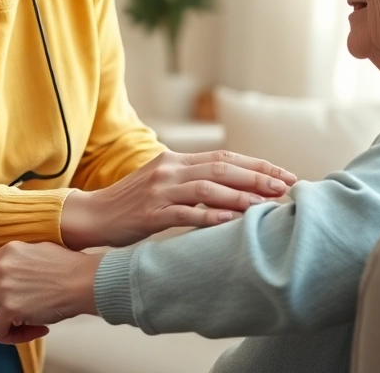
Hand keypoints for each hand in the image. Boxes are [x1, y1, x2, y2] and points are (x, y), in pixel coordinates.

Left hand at [0, 242, 101, 343]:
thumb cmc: (71, 268)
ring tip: (24, 324)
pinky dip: (12, 337)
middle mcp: (1, 268)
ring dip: (2, 321)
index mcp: (9, 251)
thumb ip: (20, 261)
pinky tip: (35, 331)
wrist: (84, 281)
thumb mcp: (40, 251)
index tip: (4, 294)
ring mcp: (3, 288)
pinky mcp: (10, 309)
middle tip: (12, 311)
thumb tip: (14, 279)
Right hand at [60, 150, 295, 249]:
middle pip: (221, 168)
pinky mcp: (150, 213)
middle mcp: (169, 169)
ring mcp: (159, 191)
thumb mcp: (163, 183)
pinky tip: (231, 221)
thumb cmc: (133, 203)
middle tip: (286, 187)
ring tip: (266, 205)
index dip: (257, 165)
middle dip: (257, 177)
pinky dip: (210, 216)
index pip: (224, 157)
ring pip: (207, 189)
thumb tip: (232, 187)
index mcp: (175, 160)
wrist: (94, 215)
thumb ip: (193, 181)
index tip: (284, 174)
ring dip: (240, 197)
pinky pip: (185, 213)